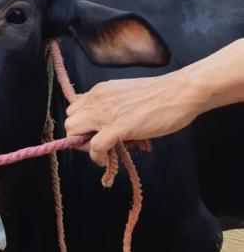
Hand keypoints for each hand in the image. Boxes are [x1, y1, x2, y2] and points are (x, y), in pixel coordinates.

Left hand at [65, 72, 196, 165]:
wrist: (182, 91)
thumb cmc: (163, 94)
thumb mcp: (127, 95)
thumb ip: (113, 106)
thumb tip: (109, 125)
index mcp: (101, 91)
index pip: (75, 109)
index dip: (82, 125)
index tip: (95, 134)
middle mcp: (98, 99)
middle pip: (70, 121)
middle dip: (79, 136)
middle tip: (98, 144)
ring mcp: (106, 113)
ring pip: (74, 131)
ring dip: (85, 145)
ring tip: (104, 151)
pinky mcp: (119, 127)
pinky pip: (95, 146)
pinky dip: (97, 157)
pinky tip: (107, 160)